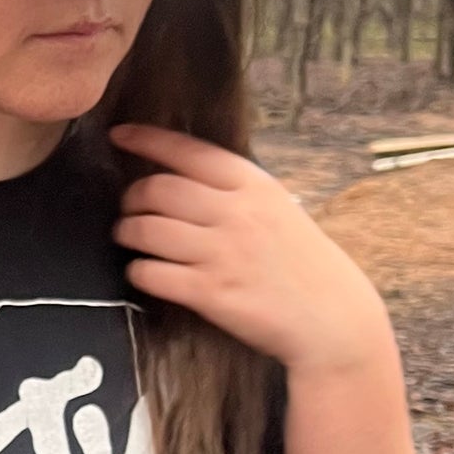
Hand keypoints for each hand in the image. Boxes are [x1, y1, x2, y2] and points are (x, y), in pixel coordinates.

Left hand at [110, 124, 392, 377]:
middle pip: (157, 189)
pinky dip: (138, 271)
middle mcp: (236, 213)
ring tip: (128, 237)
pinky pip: (152, 273)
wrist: (333, 318)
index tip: (120, 135)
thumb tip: (183, 176)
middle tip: (129, 209)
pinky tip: (143, 272)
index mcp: (255, 185)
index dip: (147, 139)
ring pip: (146, 230)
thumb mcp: (280, 209)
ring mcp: (222, 253)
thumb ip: (237, 192)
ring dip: (126, 232)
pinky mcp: (210, 293)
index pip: (189, 151)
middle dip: (132, 197)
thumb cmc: (304, 264)